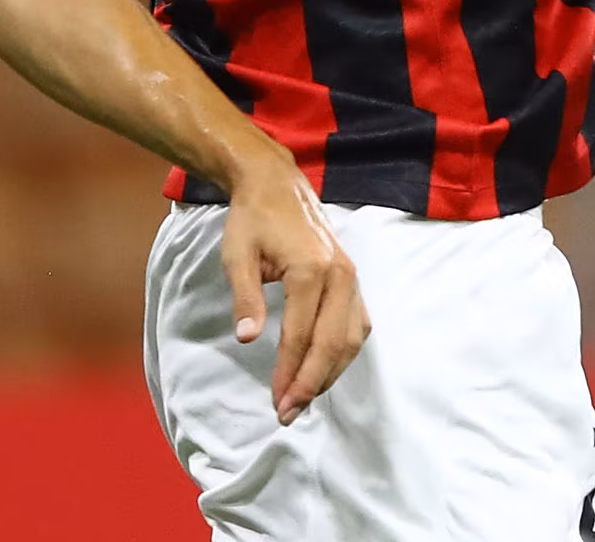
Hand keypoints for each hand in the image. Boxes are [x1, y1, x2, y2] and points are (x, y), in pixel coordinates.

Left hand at [219, 151, 367, 423]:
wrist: (276, 184)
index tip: (276, 401)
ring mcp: (351, 277)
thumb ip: (245, 297)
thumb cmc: (253, 219)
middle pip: (332, 344)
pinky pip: (357, 325)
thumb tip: (247, 339)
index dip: (288, 372)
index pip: (301, 335)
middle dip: (311, 383)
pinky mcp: (353, 279)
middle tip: (288, 411)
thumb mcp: (237, 255)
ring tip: (304, 398)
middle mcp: (340, 275)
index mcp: (311, 270)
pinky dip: (343, 352)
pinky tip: (324, 369)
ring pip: (350, 339)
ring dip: (329, 373)